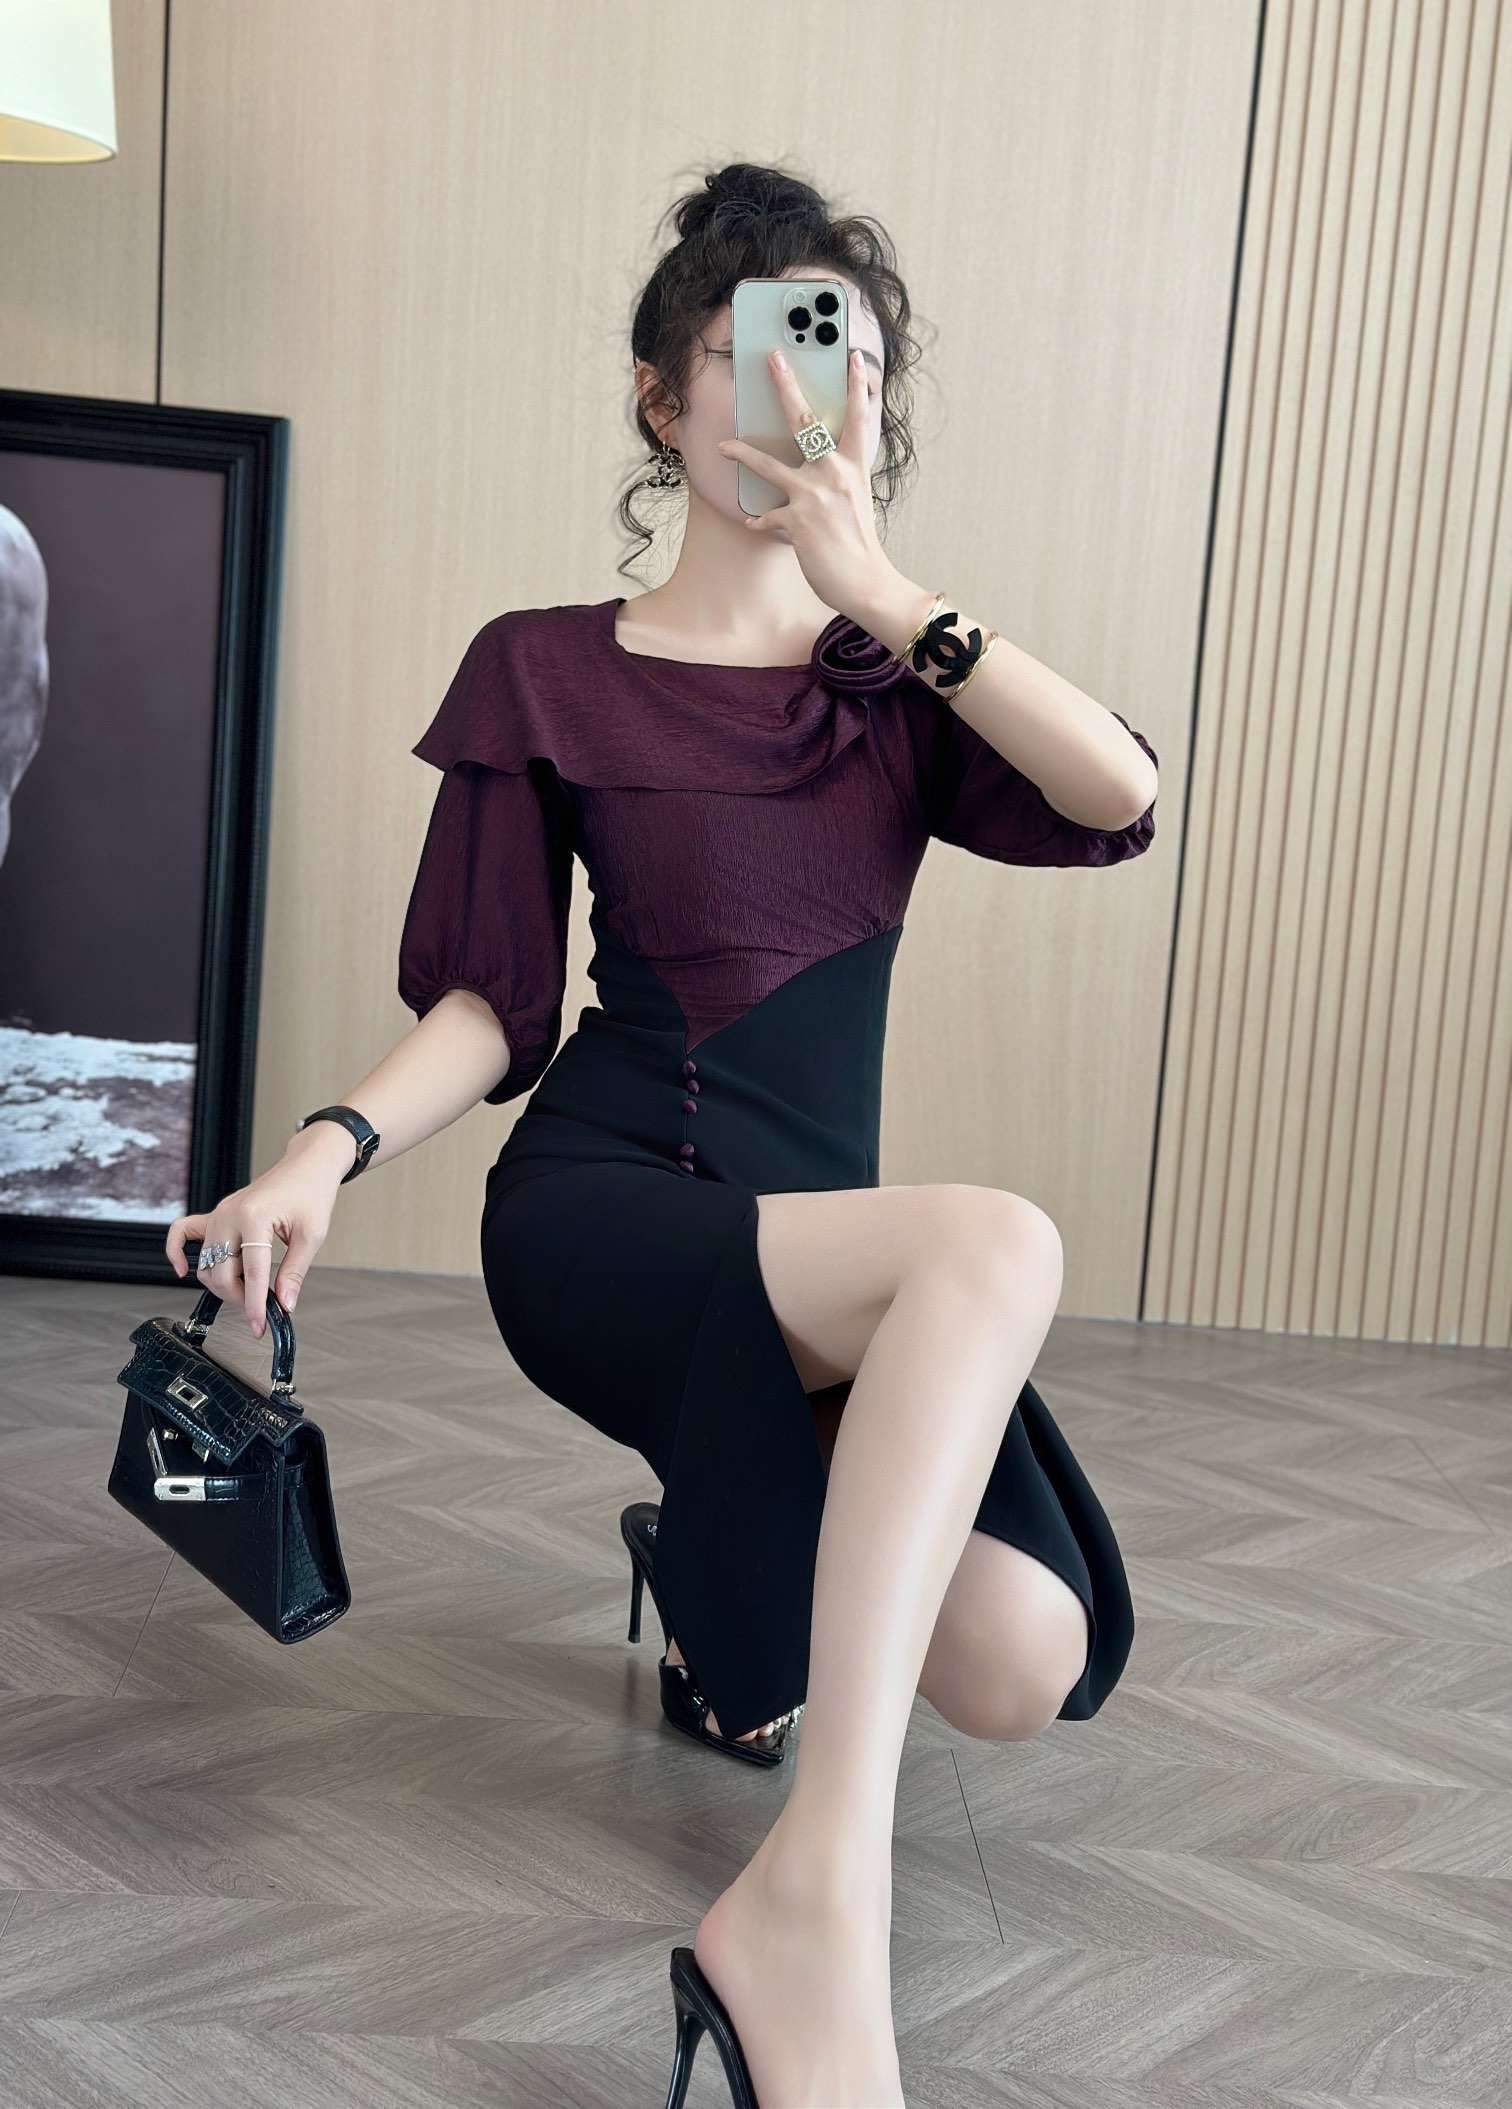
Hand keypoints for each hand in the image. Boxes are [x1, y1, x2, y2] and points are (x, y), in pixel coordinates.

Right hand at [164, 1135, 345, 1335]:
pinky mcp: (215, 1214)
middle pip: (220, 1274)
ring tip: (249, 1290)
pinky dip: (177, 1252)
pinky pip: (182, 1233)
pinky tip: (184, 1270)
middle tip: (262, 1308)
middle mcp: (229, 1215)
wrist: (306, 1166)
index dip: (254, 1305)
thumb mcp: (311, 1235)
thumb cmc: (311, 1192)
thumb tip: (284, 1304)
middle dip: (239, 1299)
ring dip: (223, 1284)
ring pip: (206, 1263)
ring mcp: (218, 1214)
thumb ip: (294, 1272)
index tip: (259, 1327)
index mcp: (254, 1217)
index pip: (251, 1273)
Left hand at [717, 347, 897, 620]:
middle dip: (787, 386)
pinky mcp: (797, 521)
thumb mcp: (856, 501)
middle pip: (805, 421)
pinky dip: (760, 521)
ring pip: (769, 465)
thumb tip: (823, 468)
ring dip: (742, 453)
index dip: (856, 386)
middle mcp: (834, 474)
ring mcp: (814, 495)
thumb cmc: (860, 544)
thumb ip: (840, 479)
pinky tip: (752, 524)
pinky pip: (768, 517)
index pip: (858, 418)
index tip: (852, 357)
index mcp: (854, 467)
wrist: (866, 582)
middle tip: (774, 359)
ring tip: (722, 445)